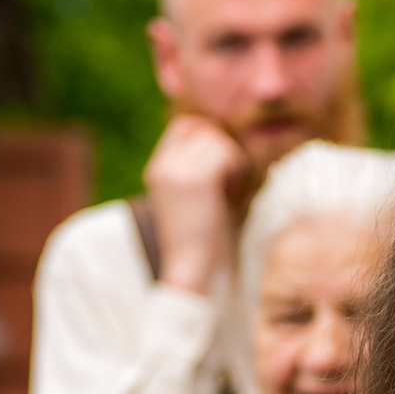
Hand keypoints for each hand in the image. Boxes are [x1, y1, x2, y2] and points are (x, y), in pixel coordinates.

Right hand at [141, 113, 252, 295]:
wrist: (191, 269)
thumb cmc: (202, 238)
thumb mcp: (194, 196)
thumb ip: (201, 167)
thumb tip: (226, 136)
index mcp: (157, 169)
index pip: (185, 125)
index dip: (208, 136)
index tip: (221, 165)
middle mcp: (162, 165)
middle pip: (204, 128)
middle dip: (223, 148)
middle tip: (230, 180)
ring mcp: (176, 170)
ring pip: (217, 138)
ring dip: (232, 159)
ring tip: (230, 188)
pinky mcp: (195, 178)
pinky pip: (226, 152)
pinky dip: (237, 168)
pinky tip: (233, 191)